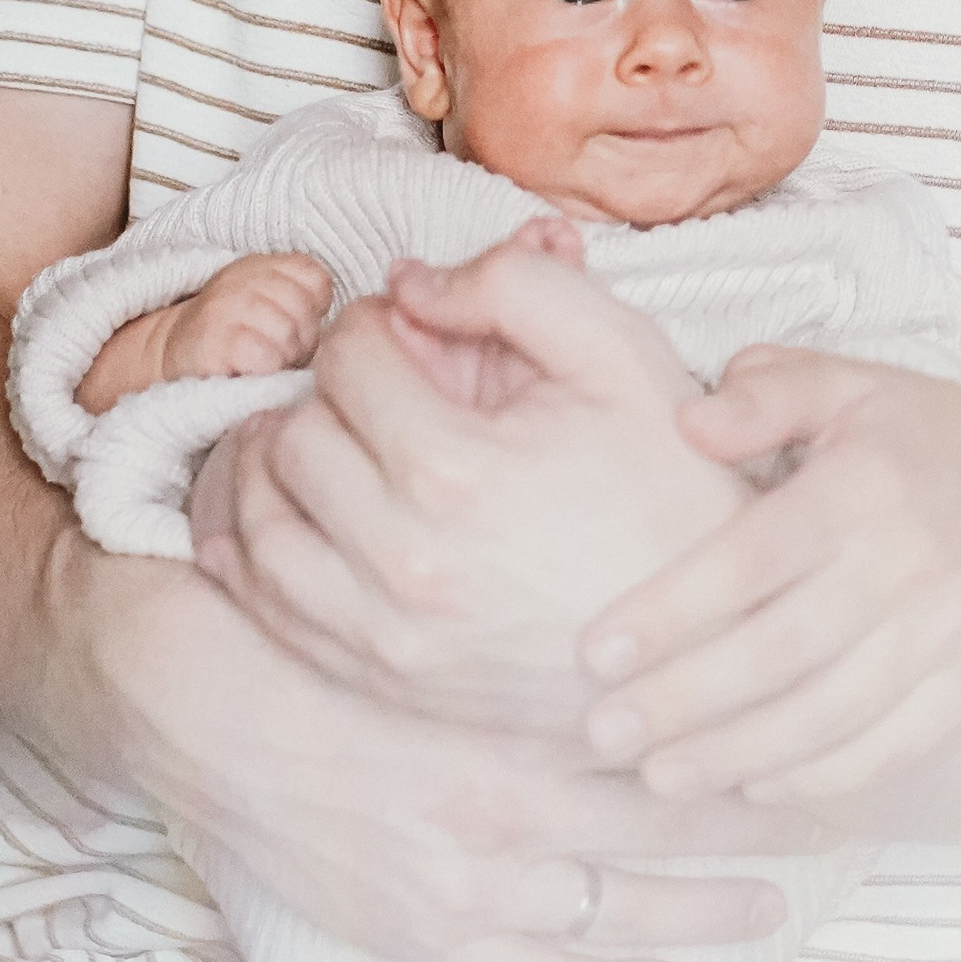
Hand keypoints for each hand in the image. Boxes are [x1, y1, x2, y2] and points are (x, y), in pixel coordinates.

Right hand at [75, 249, 334, 414]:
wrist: (169, 363)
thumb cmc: (237, 342)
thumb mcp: (276, 306)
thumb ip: (311, 302)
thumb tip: (363, 319)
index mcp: (265, 263)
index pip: (317, 282)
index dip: (309, 312)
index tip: (285, 325)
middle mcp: (244, 275)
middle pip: (307, 313)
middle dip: (297, 340)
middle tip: (267, 349)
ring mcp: (227, 304)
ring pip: (289, 336)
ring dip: (279, 358)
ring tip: (254, 360)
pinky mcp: (214, 338)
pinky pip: (265, 357)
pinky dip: (261, 371)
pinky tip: (243, 370)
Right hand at [79, 542, 801, 961]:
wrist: (211, 715)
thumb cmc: (329, 650)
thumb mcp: (449, 633)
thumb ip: (538, 642)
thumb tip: (635, 622)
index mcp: (514, 723)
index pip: (663, 741)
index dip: (739, 743)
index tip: (806, 735)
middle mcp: (504, 813)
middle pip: (661, 825)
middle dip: (751, 828)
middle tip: (831, 824)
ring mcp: (468, 890)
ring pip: (617, 910)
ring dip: (702, 911)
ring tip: (774, 906)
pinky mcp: (427, 938)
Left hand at [199, 234, 748, 730]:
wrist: (711, 637)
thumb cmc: (673, 490)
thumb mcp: (623, 354)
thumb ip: (516, 284)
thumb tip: (412, 283)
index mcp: (452, 469)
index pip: (350, 358)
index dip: (376, 323)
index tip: (411, 328)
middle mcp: (399, 560)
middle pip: (292, 435)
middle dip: (327, 390)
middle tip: (375, 384)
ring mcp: (382, 633)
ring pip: (255, 526)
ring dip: (267, 466)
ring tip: (310, 435)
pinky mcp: (380, 678)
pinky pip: (265, 608)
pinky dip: (248, 551)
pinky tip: (278, 513)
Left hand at [574, 350, 960, 805]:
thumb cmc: (929, 435)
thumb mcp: (853, 383)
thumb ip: (768, 392)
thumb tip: (687, 422)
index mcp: (866, 481)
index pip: (754, 557)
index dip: (671, 610)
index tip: (592, 653)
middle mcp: (911, 560)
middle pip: (785, 649)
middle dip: (686, 701)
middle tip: (601, 735)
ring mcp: (950, 630)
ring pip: (835, 712)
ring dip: (742, 754)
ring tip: (660, 779)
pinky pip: (896, 744)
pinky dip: (826, 777)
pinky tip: (757, 786)